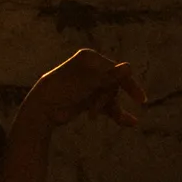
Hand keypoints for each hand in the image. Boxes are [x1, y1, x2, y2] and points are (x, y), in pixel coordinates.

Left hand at [25, 50, 145, 128]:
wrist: (41, 109)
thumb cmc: (62, 90)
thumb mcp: (87, 83)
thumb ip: (109, 77)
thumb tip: (129, 68)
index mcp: (90, 58)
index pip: (116, 70)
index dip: (128, 85)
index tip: (140, 99)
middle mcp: (91, 69)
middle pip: (113, 85)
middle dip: (106, 98)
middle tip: (94, 110)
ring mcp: (90, 85)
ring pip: (110, 97)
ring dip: (108, 108)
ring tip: (93, 116)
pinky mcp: (88, 99)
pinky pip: (107, 106)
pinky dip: (116, 114)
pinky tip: (131, 122)